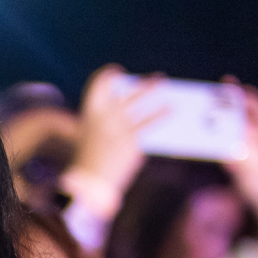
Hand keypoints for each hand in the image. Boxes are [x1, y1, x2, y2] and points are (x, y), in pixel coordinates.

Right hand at [57, 65, 163, 220]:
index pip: (96, 85)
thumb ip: (111, 127)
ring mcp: (116, 127)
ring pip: (139, 101)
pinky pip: (149, 124)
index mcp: (88, 115)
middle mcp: (102, 116)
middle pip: (124, 90)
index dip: (107, 75)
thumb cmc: (91, 164)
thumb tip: (136, 119)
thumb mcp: (93, 140)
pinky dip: (161, 115)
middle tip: (157, 78)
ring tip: (166, 85)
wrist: (86, 186)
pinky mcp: (130, 140)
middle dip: (142, 83)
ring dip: (153, 89)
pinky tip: (171, 111)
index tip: (118, 71)